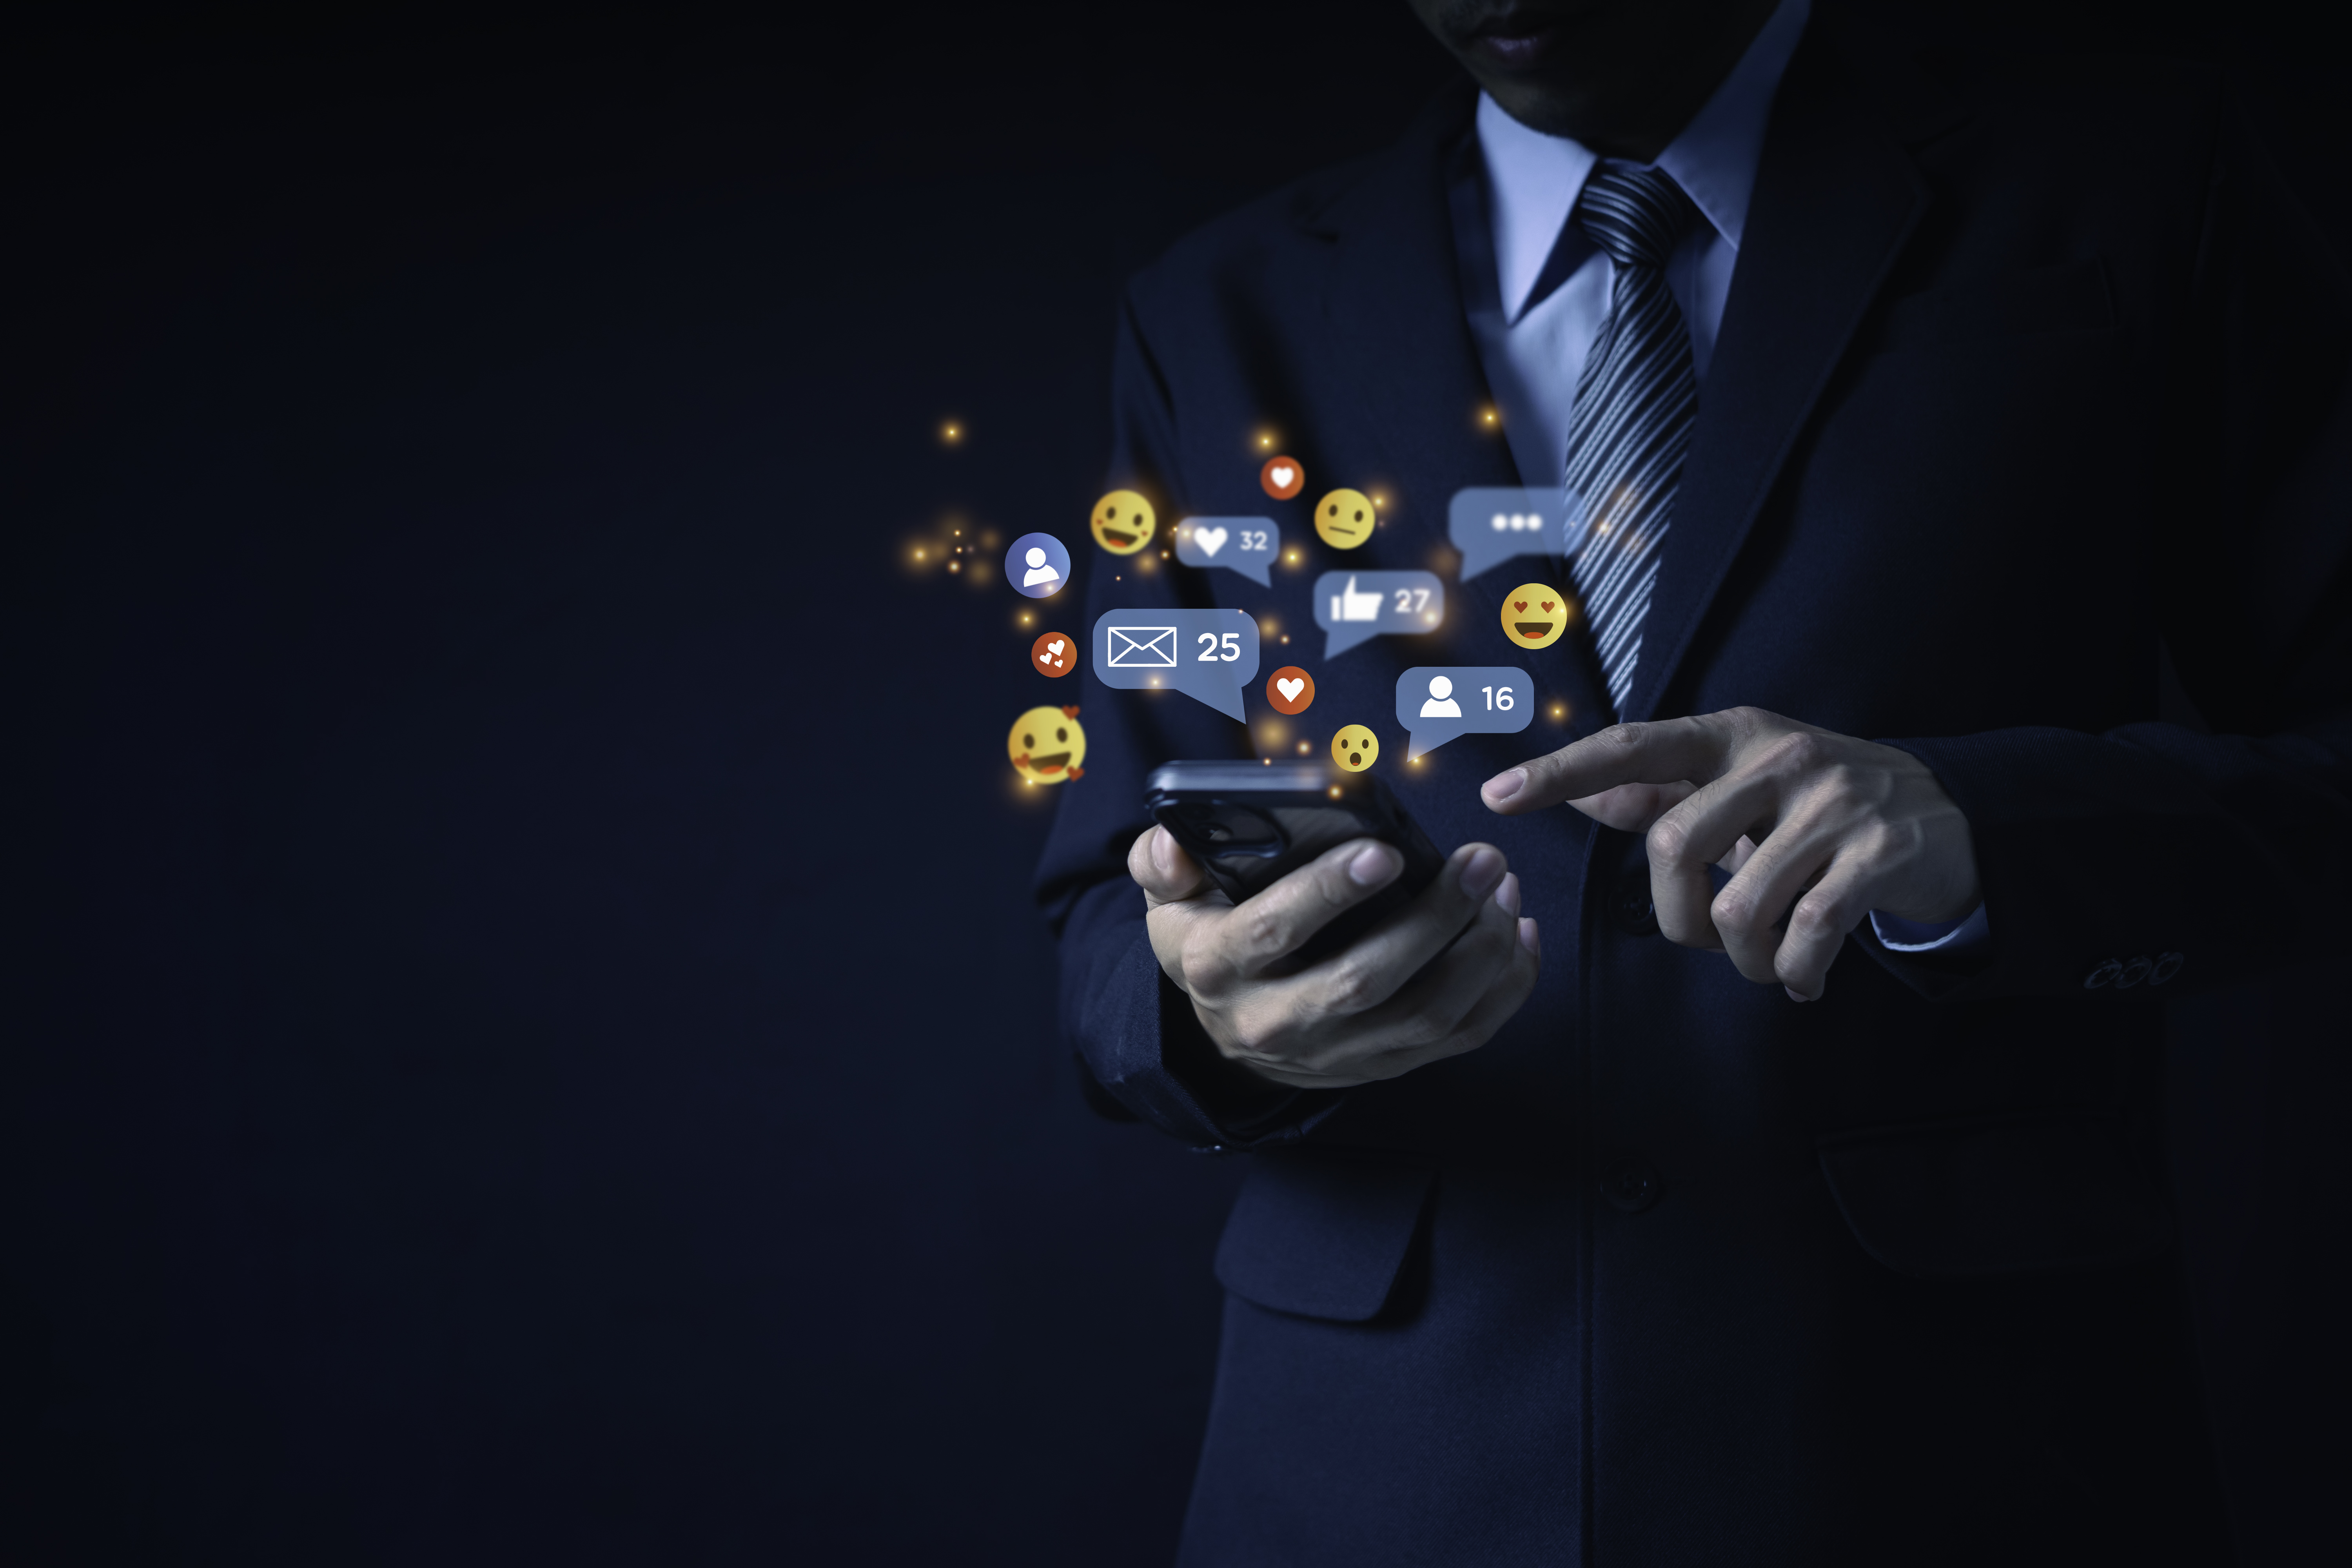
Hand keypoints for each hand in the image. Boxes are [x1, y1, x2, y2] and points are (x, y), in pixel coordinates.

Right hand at [1127, 825, 1541, 1090]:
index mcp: (1219, 969)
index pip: (1272, 931)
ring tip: (1505, 887)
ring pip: (1423, 1015)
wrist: (1230, 1035)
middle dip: (1433, 919)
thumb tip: (1173, 841)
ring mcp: (1338, 1053)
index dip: (1327, 893)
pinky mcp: (1387, 1066)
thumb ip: (1162, 862)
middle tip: (1481, 859)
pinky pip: (1460, 1038)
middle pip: (1364, 981)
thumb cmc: (1213, 941)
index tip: (1383, 850)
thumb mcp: (1170, 902)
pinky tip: (1520, 932)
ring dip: (1478, 952)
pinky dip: (1502, 989)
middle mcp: (1277, 1021)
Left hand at [1480, 707, 1980, 1001]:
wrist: (1947, 814)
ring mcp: (1833, 802)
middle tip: (1708, 941)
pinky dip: (1794, 974)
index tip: (1497, 795)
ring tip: (1764, 962)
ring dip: (1741, 958)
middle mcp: (1779, 757)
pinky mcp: (1878, 853)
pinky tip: (1802, 980)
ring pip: (1739, 903)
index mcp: (1731, 736)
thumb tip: (1583, 795)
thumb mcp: (1741, 783)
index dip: (1559, 771)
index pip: (1630, 747)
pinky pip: (1806, 933)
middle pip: (1674, 846)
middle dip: (1677, 919)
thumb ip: (1663, 791)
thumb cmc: (1818, 805)